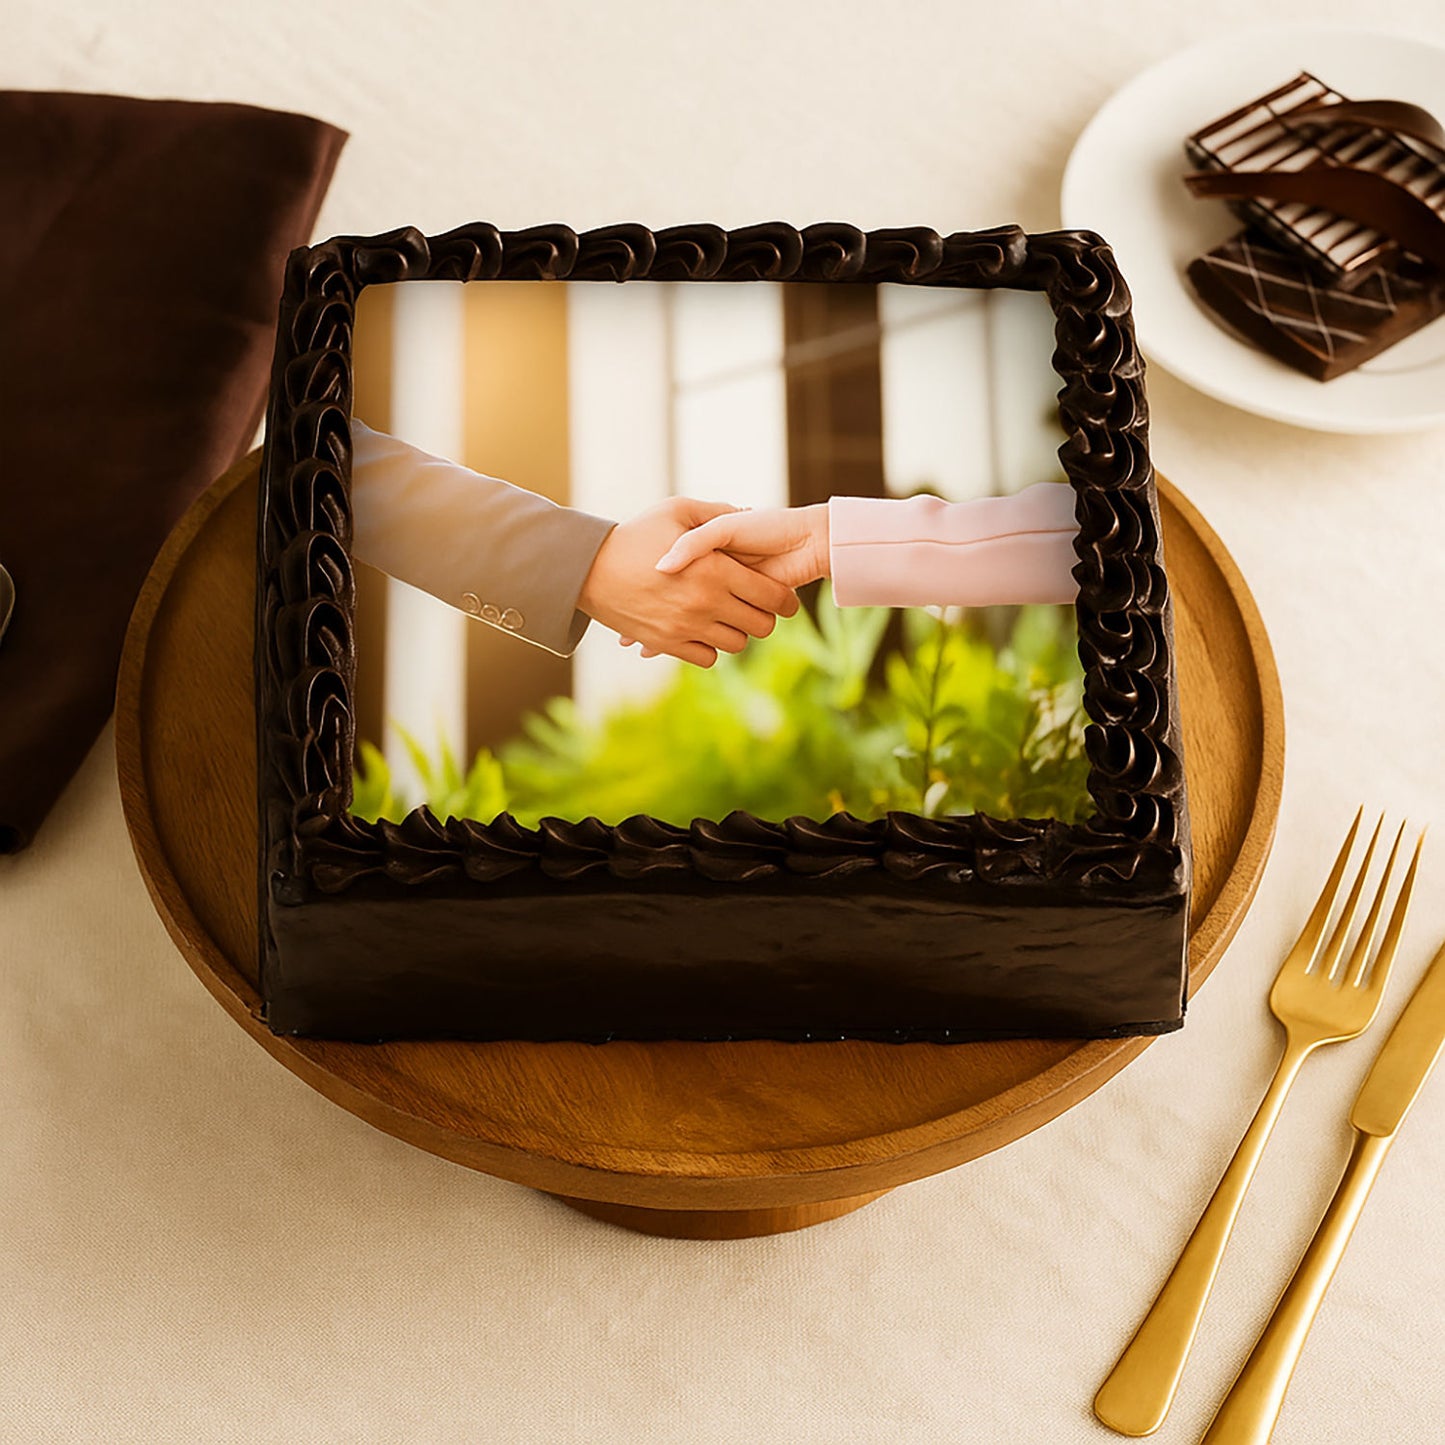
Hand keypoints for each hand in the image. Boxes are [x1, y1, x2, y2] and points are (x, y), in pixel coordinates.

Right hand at [577, 497, 798, 666]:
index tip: (785, 598)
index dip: (785, 599)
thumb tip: (750, 512)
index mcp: (715, 569)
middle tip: (756, 608)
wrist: (590, 569)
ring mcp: (687, 626)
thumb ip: (717, 513)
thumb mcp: (676, 510)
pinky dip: (710, 647)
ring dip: (737, 632)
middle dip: (764, 618)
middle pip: (761, 626)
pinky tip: (703, 629)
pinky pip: (708, 657)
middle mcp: (705, 602)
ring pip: (737, 645)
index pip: (771, 596)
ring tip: (728, 617)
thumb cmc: (635, 535)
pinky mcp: (669, 643)